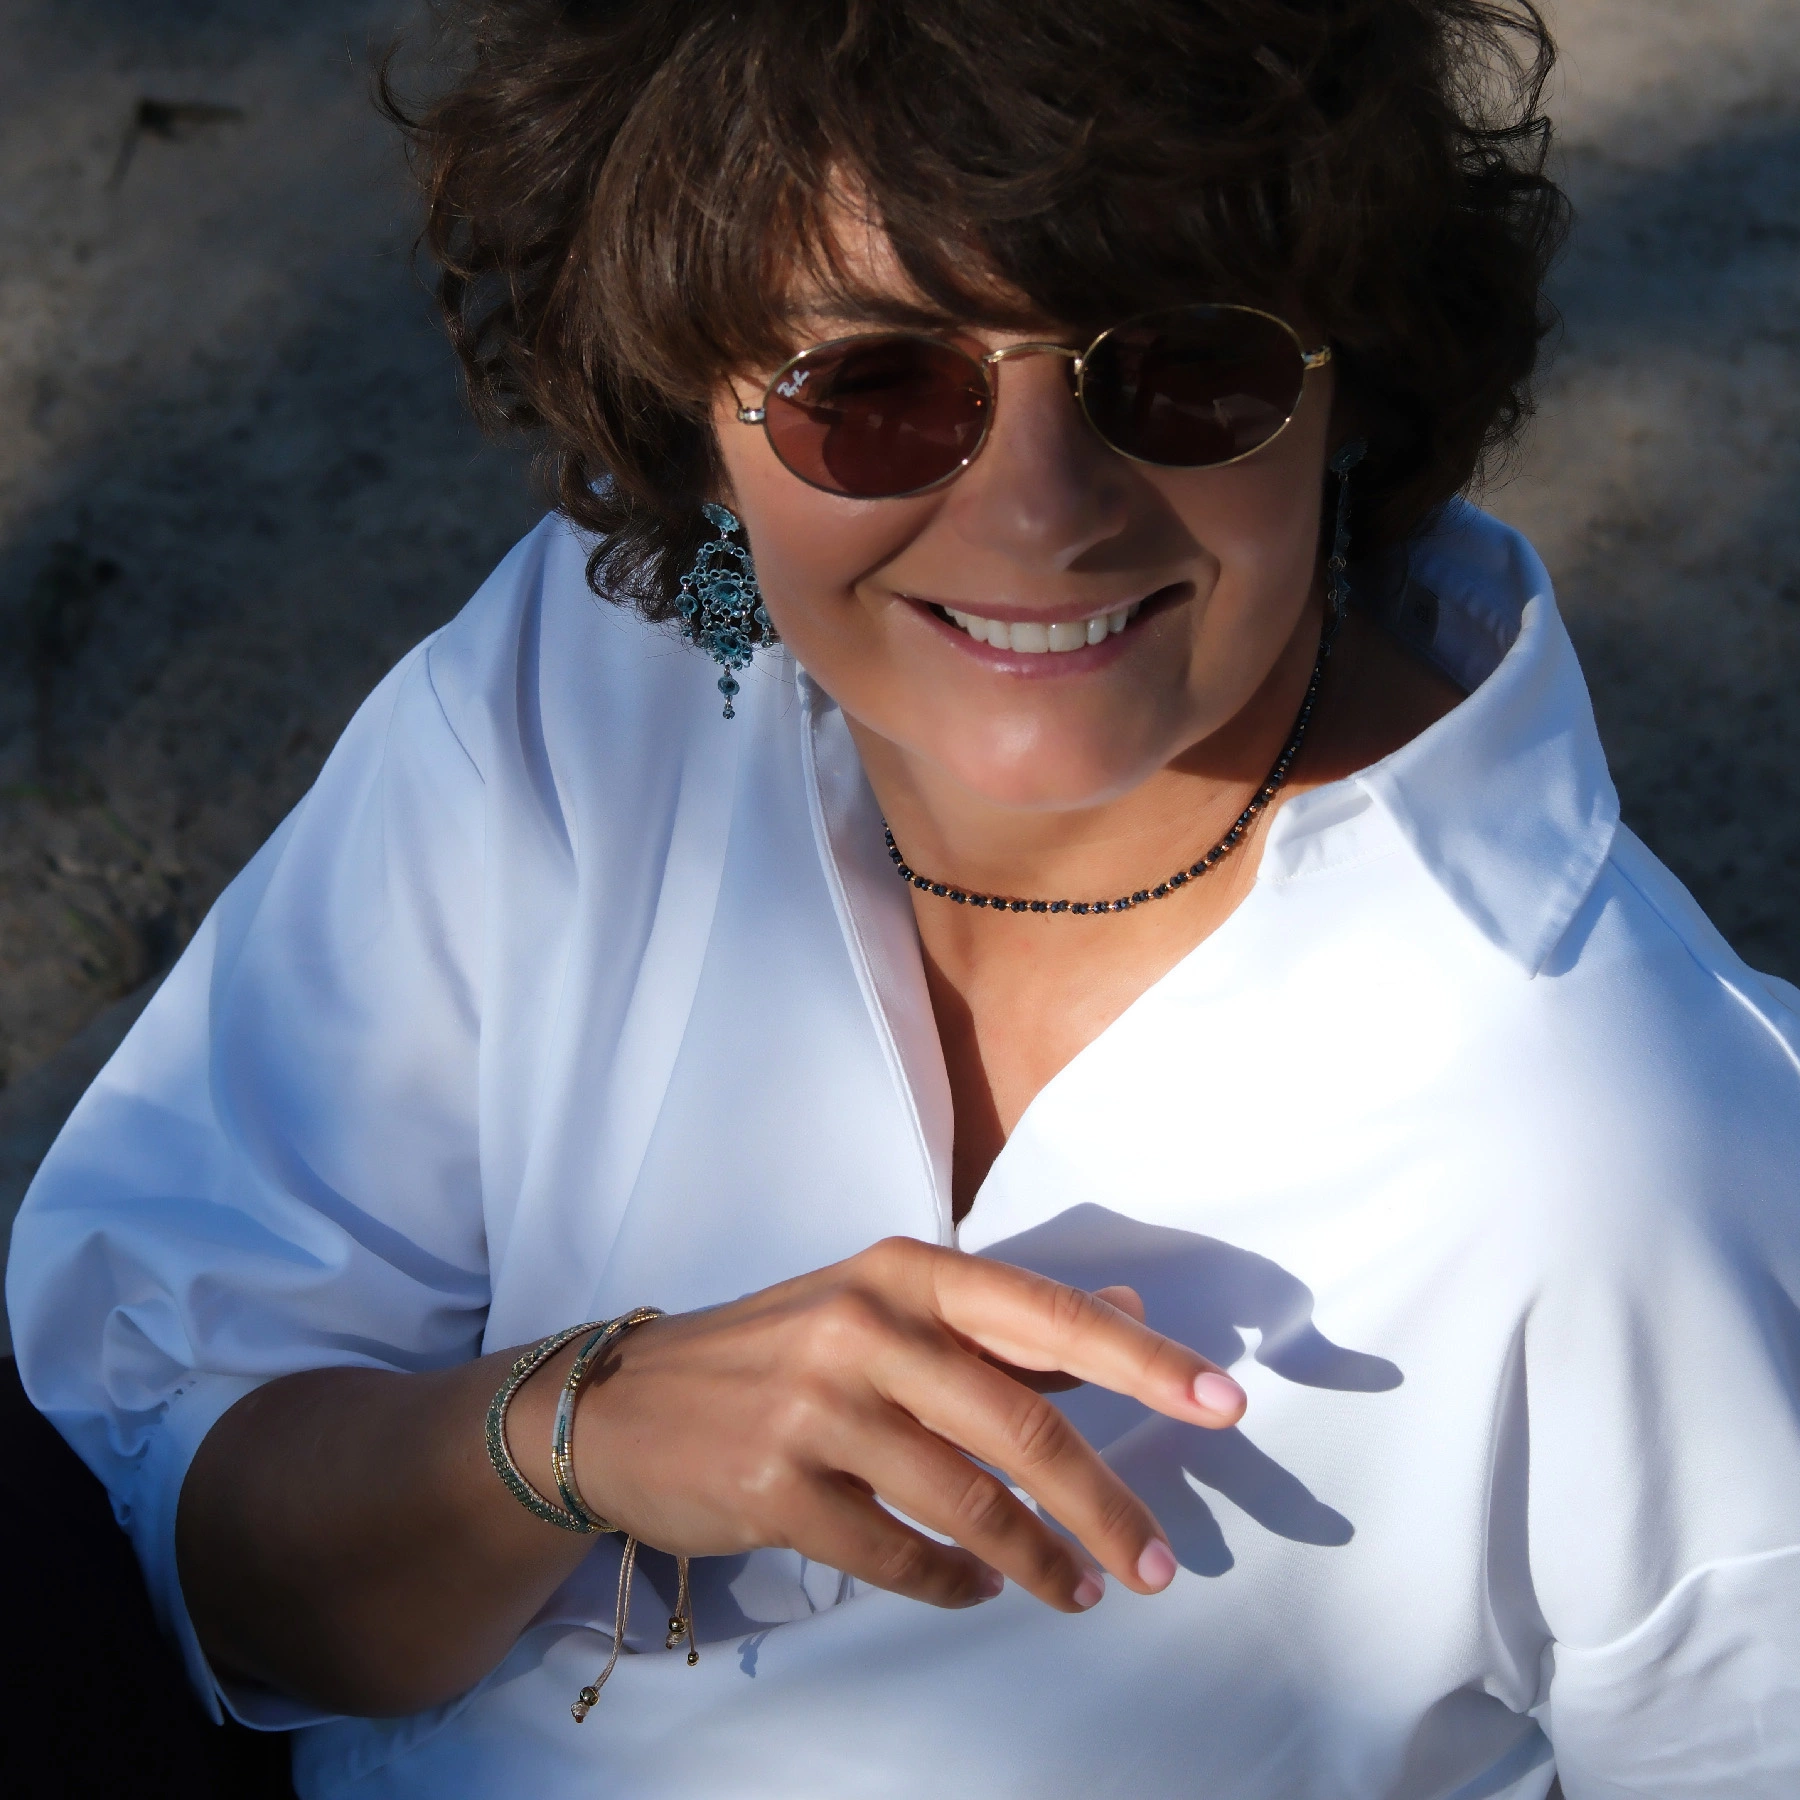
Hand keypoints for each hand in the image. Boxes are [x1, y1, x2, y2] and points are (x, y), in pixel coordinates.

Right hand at [559, 1237, 1245, 1611]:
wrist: (626, 1406)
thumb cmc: (781, 1352)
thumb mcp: (886, 1309)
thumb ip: (1007, 1321)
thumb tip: (1130, 1311)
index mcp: (904, 1272)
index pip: (1045, 1315)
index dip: (1143, 1360)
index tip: (1224, 1403)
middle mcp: (863, 1325)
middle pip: (1019, 1424)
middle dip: (1104, 1504)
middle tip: (1161, 1564)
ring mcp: (814, 1406)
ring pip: (964, 1500)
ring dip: (1038, 1561)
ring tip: (1083, 1594)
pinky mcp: (774, 1485)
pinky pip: (895, 1554)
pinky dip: (950, 1582)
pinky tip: (976, 1589)